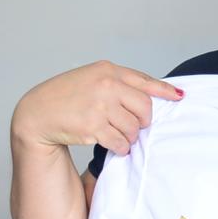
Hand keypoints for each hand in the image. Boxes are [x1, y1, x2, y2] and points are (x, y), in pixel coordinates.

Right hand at [10, 60, 182, 155]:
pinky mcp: (93, 126)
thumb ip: (120, 83)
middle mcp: (106, 85)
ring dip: (128, 136)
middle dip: (143, 121)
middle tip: (133, 126)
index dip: (165, 91)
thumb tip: (155, 94)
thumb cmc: (67, 96)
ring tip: (116, 134)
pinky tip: (112, 145)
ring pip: (133, 128)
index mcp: (108, 70)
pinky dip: (120, 148)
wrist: (38, 113)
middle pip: (145, 108)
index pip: (145, 81)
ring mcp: (100, 106)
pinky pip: (121, 143)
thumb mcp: (92, 78)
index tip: (179, 97)